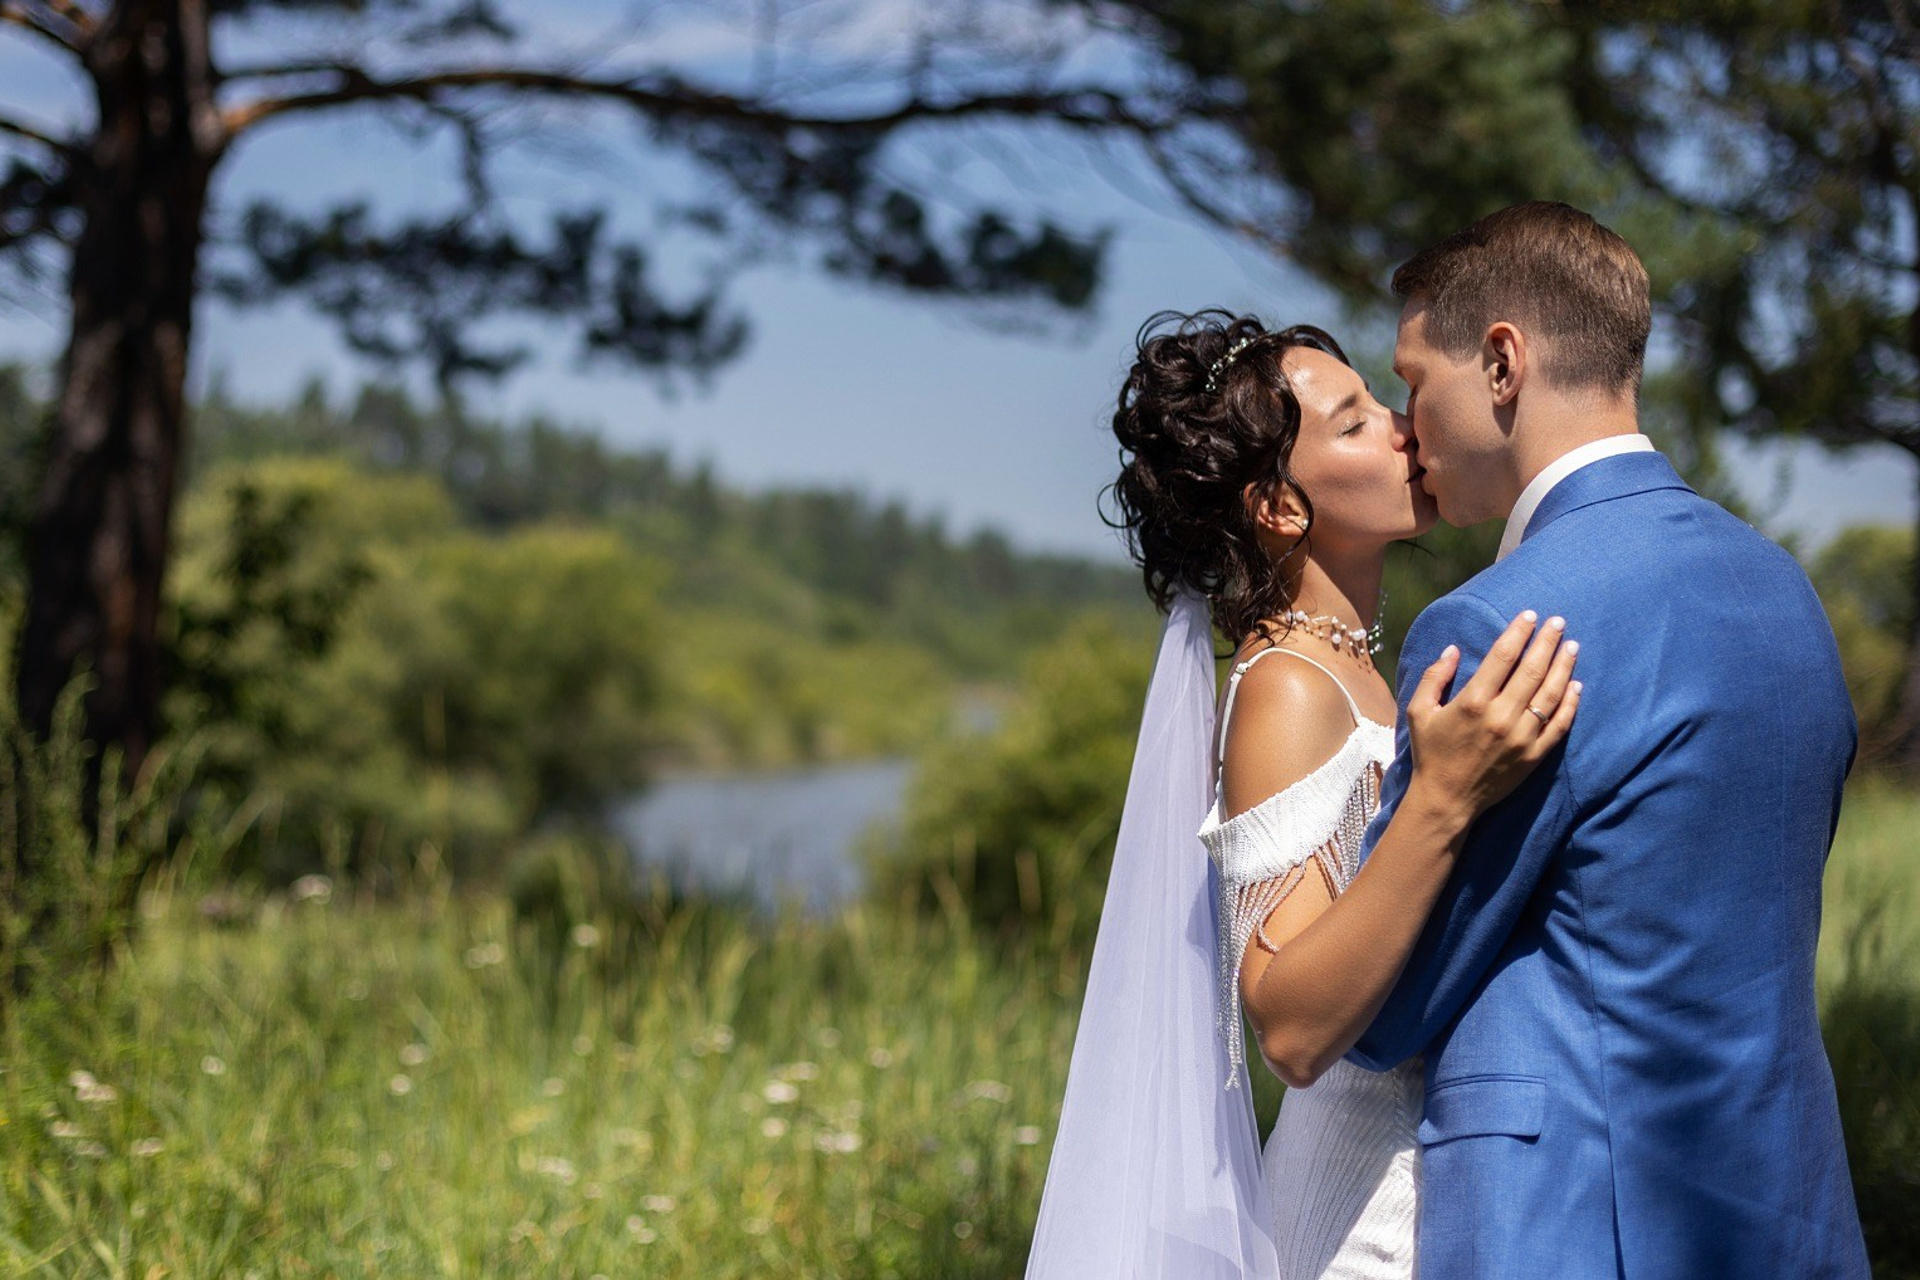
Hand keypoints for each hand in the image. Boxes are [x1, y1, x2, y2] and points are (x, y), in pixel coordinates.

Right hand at [1405, 611, 1580, 821]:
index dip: (1519, 632)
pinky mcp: (1534, 756)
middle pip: (1532, 670)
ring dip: (1563, 667)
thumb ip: (1434, 677)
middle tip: (1558, 622)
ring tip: (1572, 646)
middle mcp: (1501, 716)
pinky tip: (1575, 685)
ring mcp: (1522, 737)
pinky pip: (1559, 725)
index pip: (1503, 656)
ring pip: (1550, 694)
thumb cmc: (1430, 753)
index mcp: (1473, 702)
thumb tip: (1453, 649)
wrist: (1447, 799)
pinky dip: (1570, 703)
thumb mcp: (1419, 712)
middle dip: (1547, 642)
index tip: (1530, 615)